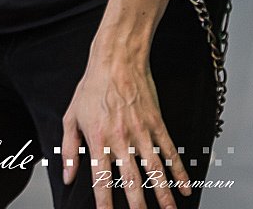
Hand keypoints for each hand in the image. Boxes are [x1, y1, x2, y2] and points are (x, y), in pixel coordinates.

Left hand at [61, 53, 190, 208]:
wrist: (116, 58)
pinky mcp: (156, 123)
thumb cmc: (92, 86)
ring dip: (163, 194)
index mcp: (98, 138)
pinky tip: (185, 188)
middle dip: (138, 205)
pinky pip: (170, 151)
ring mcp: (141, 131)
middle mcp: (120, 138)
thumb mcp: (71, 116)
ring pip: (155, 170)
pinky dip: (180, 172)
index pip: (101, 179)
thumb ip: (68, 148)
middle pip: (131, 180)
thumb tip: (67, 175)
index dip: (104, 203)